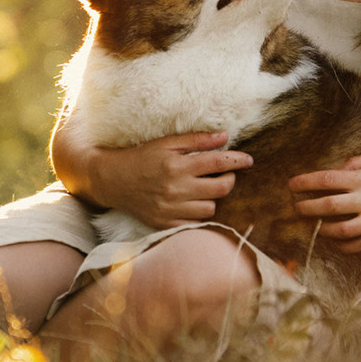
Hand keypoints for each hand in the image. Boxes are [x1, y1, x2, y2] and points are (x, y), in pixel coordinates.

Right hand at [89, 131, 251, 228]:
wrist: (112, 180)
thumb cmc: (140, 157)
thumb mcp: (166, 142)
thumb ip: (197, 140)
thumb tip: (225, 136)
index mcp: (177, 165)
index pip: (218, 162)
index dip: (237, 160)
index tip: (248, 160)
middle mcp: (176, 189)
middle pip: (221, 188)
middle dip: (229, 179)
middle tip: (225, 173)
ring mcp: (170, 209)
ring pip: (210, 208)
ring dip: (213, 197)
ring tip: (204, 187)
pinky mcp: (164, 224)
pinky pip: (194, 224)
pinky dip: (198, 214)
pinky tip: (193, 203)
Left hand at [288, 149, 360, 248]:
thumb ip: (359, 162)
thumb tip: (340, 171)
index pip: (327, 180)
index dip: (305, 182)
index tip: (292, 185)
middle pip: (328, 206)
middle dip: (307, 208)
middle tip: (296, 208)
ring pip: (341, 230)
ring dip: (323, 230)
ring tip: (316, 226)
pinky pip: (360, 245)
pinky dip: (344, 246)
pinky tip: (337, 242)